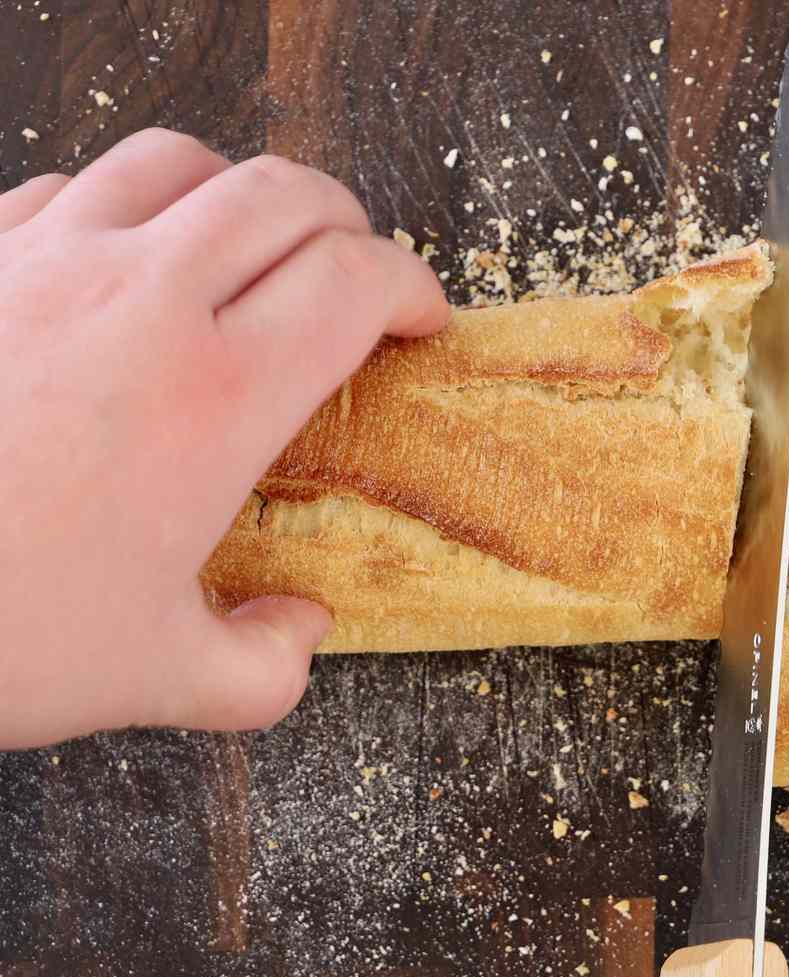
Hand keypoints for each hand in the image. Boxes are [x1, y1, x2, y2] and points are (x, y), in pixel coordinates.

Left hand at [0, 128, 448, 748]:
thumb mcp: (157, 679)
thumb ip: (264, 666)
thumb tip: (300, 631)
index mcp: (217, 397)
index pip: (356, 281)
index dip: (413, 287)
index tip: (421, 322)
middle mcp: (143, 303)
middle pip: (286, 196)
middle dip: (348, 225)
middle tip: (358, 276)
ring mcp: (45, 263)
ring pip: (180, 163)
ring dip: (240, 195)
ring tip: (248, 247)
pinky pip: (71, 185)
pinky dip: (127, 206)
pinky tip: (123, 263)